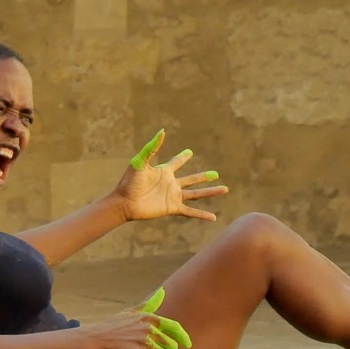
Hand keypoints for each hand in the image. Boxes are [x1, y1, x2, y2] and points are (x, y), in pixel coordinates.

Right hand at [79, 287, 192, 348]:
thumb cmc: (111, 326)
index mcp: (148, 318)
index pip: (173, 326)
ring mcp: (143, 340)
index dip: (183, 336)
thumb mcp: (129, 312)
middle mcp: (148, 328)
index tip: (188, 344)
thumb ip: (145, 305)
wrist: (95, 339)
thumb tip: (160, 293)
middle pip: (170, 344)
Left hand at [114, 130, 228, 221]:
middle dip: (203, 177)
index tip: (189, 152)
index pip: (176, 162)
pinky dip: (202, 214)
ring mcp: (173, 196)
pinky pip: (191, 211)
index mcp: (164, 171)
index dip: (183, 157)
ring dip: (210, 192)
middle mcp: (171, 184)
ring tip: (224, 189)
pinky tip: (213, 217)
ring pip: (196, 194)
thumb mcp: (140, 162)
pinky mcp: (172, 208)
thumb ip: (152, 147)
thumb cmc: (129, 182)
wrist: (125, 203)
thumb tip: (163, 131)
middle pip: (192, 179)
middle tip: (216, 174)